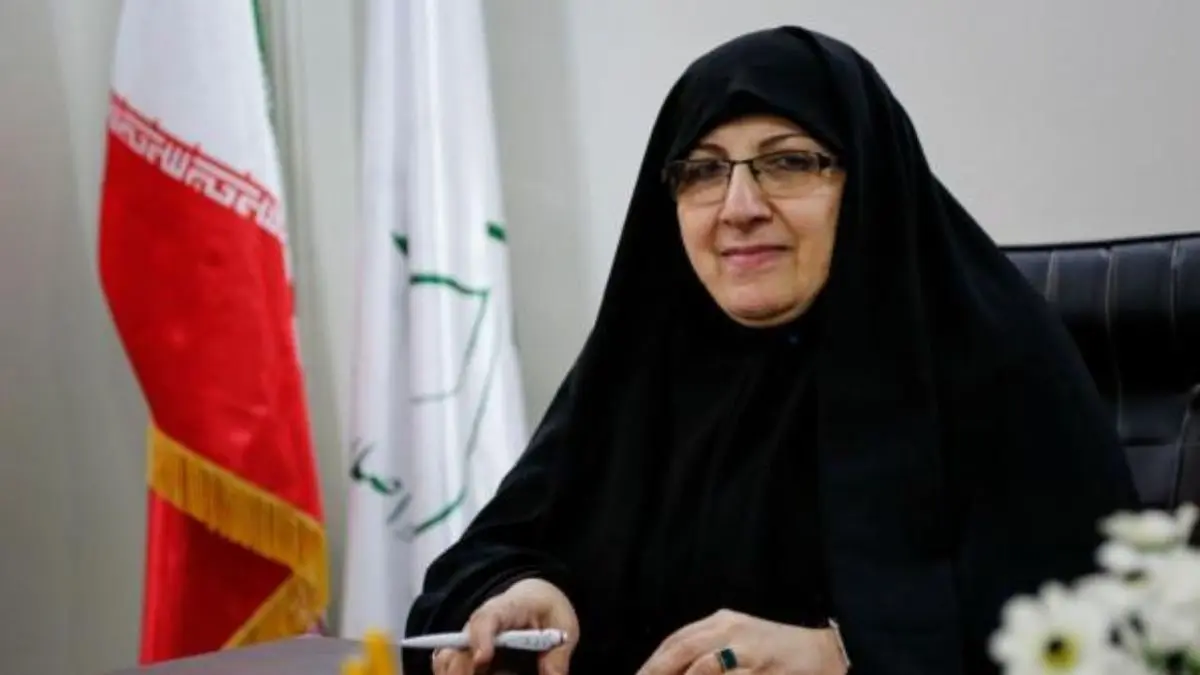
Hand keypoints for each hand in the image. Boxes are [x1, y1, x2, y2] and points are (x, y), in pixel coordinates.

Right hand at [431, 578, 578, 674]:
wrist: (532, 600)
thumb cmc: (546, 610)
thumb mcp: (564, 626)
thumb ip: (558, 657)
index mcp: (507, 608)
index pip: (486, 618)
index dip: (480, 638)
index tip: (482, 659)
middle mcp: (479, 624)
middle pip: (459, 647)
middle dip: (465, 669)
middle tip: (493, 673)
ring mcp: (468, 640)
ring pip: (446, 661)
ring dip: (461, 673)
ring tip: (499, 672)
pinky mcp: (464, 655)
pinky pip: (447, 669)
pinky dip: (460, 674)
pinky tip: (489, 673)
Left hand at [635, 610, 847, 674]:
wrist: (828, 654)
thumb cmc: (779, 652)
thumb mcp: (741, 640)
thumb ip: (708, 650)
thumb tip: (672, 670)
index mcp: (723, 621)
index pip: (677, 640)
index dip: (653, 663)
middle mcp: (732, 631)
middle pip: (682, 651)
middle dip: (656, 672)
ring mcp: (747, 652)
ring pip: (701, 669)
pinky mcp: (761, 671)